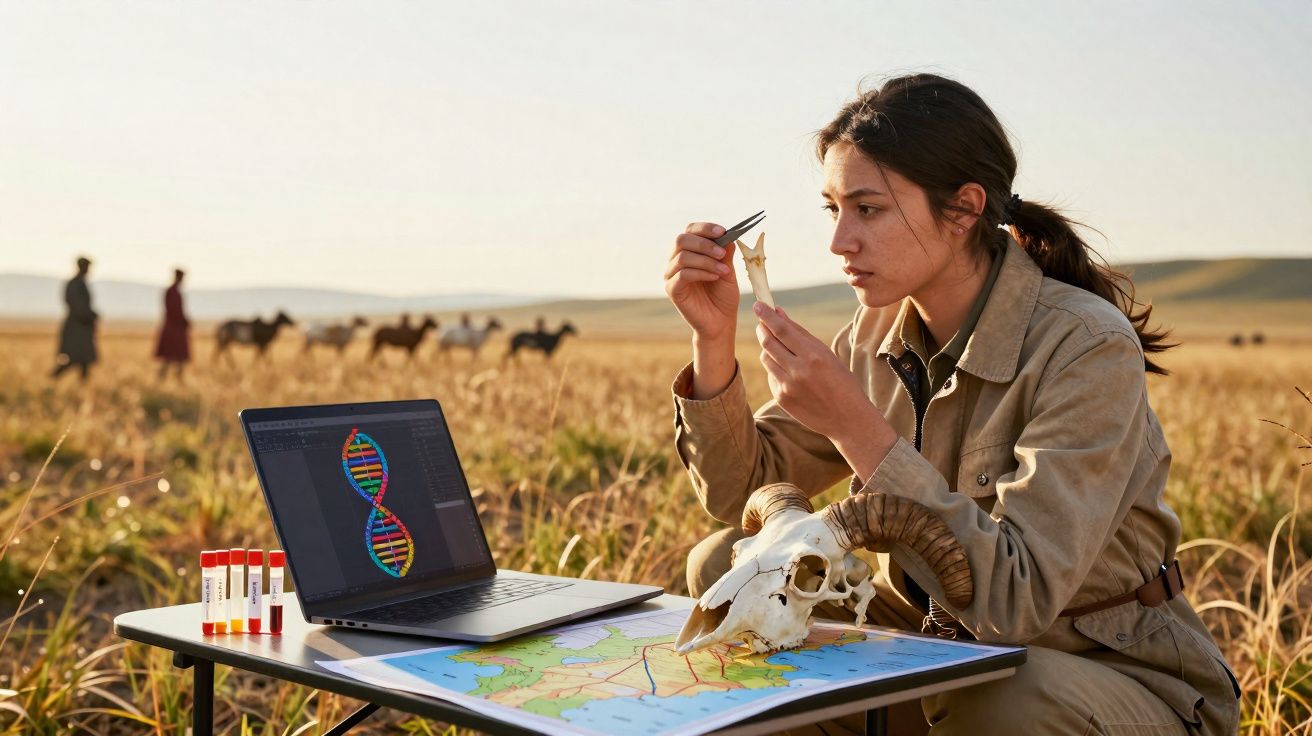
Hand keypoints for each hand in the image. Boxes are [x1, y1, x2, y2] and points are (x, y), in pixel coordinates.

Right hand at [665, 222, 738, 342]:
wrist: (720, 322)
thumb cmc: (723, 295)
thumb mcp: (728, 271)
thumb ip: (725, 254)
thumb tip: (727, 235)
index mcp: (689, 251)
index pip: (691, 230)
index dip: (705, 228)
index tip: (723, 231)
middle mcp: (676, 260)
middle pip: (682, 240)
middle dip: (704, 243)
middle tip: (721, 253)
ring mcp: (671, 275)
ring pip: (682, 257)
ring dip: (706, 261)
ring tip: (723, 271)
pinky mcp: (672, 290)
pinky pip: (682, 275)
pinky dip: (701, 273)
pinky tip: (715, 278)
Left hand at [754, 302, 897, 477]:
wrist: (847, 419)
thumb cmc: (841, 381)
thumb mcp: (827, 354)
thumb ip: (801, 334)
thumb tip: (778, 312)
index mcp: (814, 356)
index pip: (783, 330)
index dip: (767, 316)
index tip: (758, 305)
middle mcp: (799, 371)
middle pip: (768, 342)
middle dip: (763, 329)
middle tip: (762, 322)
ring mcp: (788, 386)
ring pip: (765, 358)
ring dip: (768, 348)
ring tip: (780, 348)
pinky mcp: (781, 398)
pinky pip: (771, 375)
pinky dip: (775, 368)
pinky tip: (789, 371)